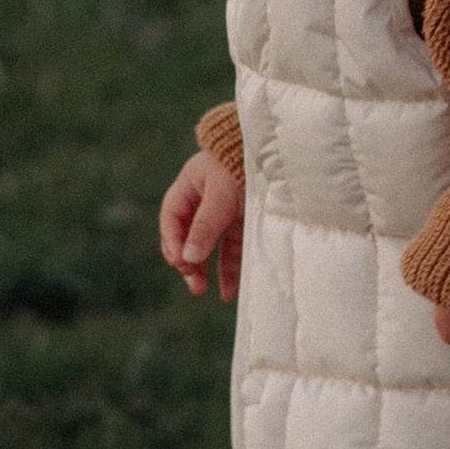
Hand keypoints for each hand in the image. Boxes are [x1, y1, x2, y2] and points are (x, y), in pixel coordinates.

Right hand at [159, 148, 243, 302]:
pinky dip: (228, 271)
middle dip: (187, 262)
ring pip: (207, 249)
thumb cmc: (242, 167)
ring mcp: (222, 216)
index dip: (173, 243)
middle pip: (186, 238)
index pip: (172, 221)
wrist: (277, 157)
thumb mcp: (221, 195)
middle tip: (193, 283)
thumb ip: (205, 226)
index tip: (181, 264)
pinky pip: (230, 252)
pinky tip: (228, 291)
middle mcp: (202, 204)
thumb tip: (188, 259)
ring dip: (203, 270)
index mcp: (189, 189)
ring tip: (202, 290)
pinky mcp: (241, 227)